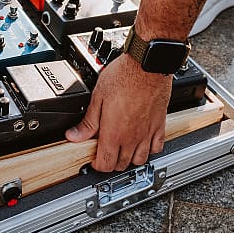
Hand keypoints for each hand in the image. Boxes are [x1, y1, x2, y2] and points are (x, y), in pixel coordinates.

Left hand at [65, 54, 171, 171]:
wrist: (147, 66)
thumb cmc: (124, 76)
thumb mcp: (98, 97)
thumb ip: (88, 121)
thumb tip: (74, 135)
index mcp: (114, 133)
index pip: (105, 164)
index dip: (96, 165)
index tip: (93, 159)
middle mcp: (132, 137)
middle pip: (121, 164)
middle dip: (111, 162)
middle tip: (105, 152)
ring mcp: (147, 133)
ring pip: (140, 159)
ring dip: (130, 159)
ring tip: (122, 149)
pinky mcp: (159, 126)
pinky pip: (157, 147)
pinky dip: (149, 150)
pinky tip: (143, 143)